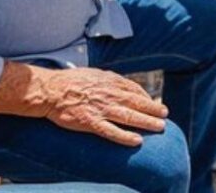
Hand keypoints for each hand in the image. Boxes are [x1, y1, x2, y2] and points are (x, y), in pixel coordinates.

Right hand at [39, 67, 168, 146]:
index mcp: (109, 81)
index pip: (134, 89)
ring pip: (129, 116)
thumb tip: (121, 84)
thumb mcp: (93, 74)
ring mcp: (101, 109)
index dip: (146, 97)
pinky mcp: (90, 122)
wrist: (50, 90)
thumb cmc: (70, 82)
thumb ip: (109, 80)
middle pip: (137, 103)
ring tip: (160, 127)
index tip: (154, 103)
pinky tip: (137, 141)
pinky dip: (125, 136)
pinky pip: (111, 131)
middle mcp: (109, 94)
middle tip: (165, 115)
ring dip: (147, 122)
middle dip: (153, 109)